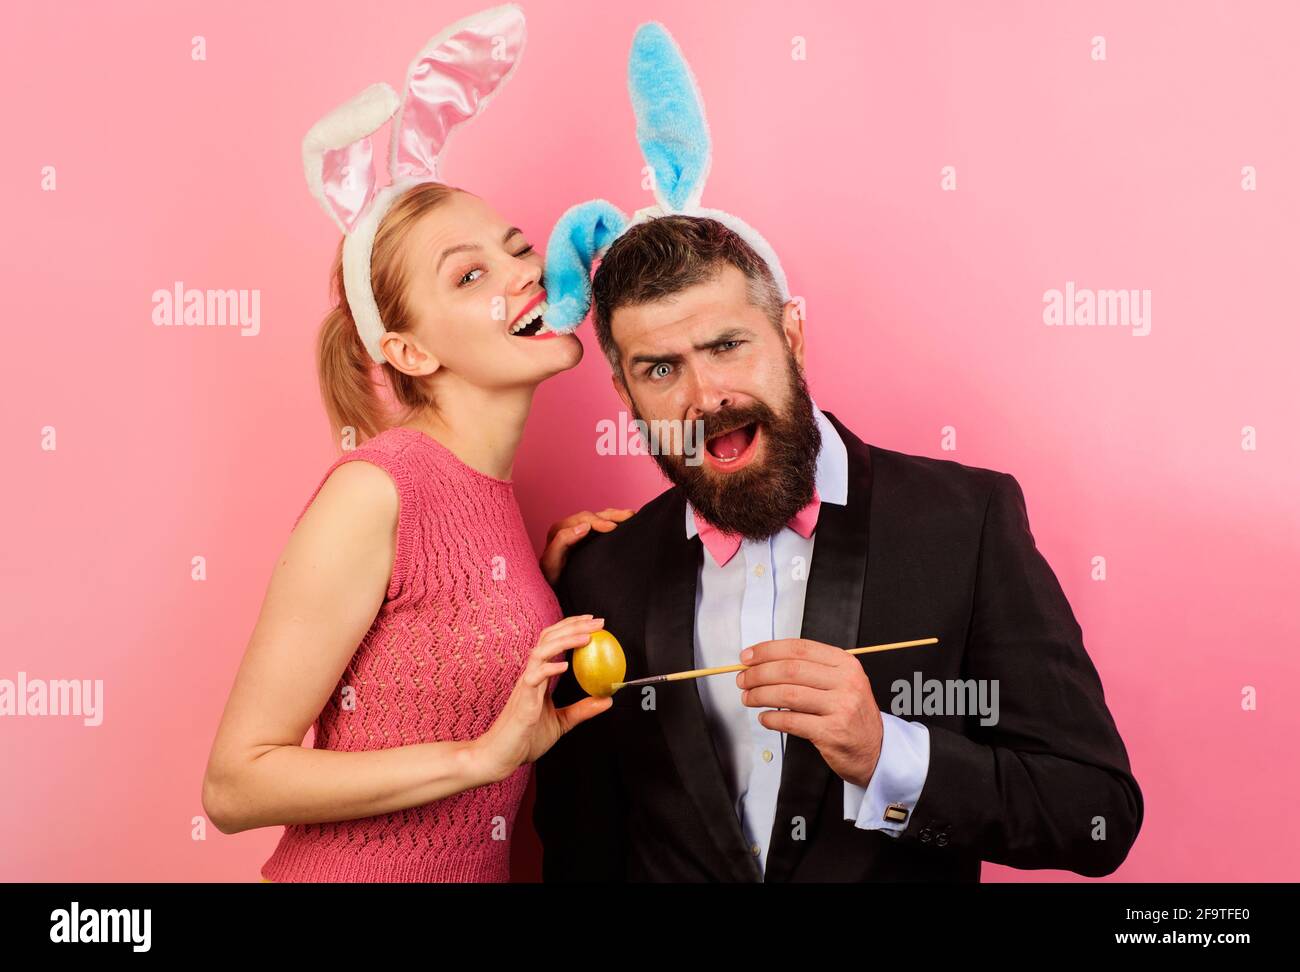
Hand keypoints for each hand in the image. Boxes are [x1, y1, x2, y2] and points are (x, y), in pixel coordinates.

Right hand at [473, 615, 612, 781]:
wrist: (500, 757)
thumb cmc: (526, 739)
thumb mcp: (561, 722)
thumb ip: (582, 709)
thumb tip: (607, 700)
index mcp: (539, 676)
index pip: (554, 641)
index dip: (572, 628)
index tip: (594, 623)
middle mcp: (531, 675)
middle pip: (549, 638)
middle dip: (573, 625)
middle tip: (597, 622)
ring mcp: (525, 685)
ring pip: (540, 651)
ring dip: (564, 641)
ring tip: (586, 637)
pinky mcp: (522, 700)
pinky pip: (534, 677)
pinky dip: (549, 668)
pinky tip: (565, 666)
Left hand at [539, 508, 634, 584]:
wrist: (559, 588)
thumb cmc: (554, 578)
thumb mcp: (551, 563)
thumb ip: (562, 542)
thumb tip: (584, 527)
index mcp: (559, 531)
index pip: (580, 521)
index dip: (596, 522)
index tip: (612, 528)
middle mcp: (569, 527)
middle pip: (591, 516)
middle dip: (610, 516)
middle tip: (628, 517)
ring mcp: (581, 530)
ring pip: (599, 517)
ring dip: (615, 515)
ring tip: (631, 515)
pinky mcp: (590, 536)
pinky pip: (603, 523)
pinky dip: (615, 520)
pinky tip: (628, 520)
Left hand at [736, 638, 882, 787]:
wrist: (876, 749)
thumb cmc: (851, 714)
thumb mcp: (841, 682)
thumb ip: (810, 670)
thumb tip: (765, 662)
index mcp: (845, 664)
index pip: (799, 648)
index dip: (768, 650)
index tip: (748, 657)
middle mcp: (845, 682)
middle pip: (790, 670)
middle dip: (759, 673)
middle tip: (743, 679)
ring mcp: (840, 707)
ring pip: (788, 694)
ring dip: (760, 695)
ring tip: (748, 698)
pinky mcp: (832, 732)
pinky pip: (792, 721)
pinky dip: (772, 718)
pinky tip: (765, 718)